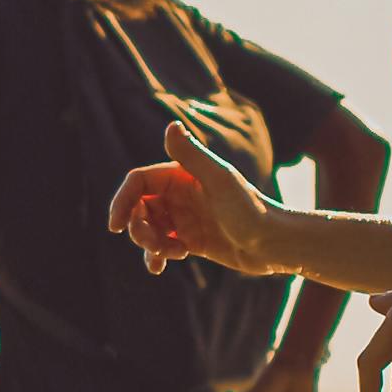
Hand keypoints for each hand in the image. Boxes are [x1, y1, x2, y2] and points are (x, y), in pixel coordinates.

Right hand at [107, 121, 277, 277]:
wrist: (275, 244)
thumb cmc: (251, 210)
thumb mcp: (219, 181)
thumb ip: (192, 155)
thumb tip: (171, 125)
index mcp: (183, 175)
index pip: (139, 182)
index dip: (123, 200)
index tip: (116, 226)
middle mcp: (181, 195)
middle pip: (140, 208)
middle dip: (138, 228)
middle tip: (154, 245)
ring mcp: (186, 219)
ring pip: (149, 229)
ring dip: (148, 244)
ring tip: (168, 255)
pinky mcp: (193, 241)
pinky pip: (162, 247)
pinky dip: (156, 257)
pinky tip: (160, 266)